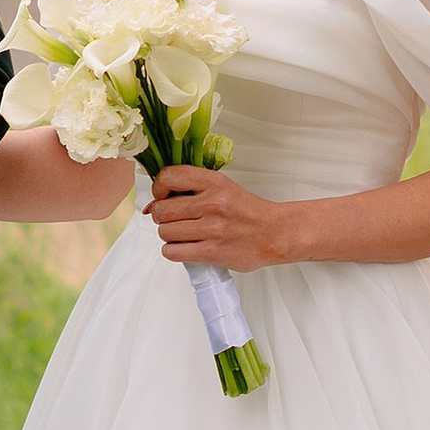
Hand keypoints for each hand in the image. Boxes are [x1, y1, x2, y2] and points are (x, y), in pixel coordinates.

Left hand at [146, 166, 295, 273]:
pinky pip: (173, 252)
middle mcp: (213, 204)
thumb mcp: (223, 187)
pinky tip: (186, 247)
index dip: (159, 188)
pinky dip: (174, 251)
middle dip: (162, 216)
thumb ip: (192, 188)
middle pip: (162, 210)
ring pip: (165, 232)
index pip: (169, 177)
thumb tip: (155, 202)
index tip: (164, 195)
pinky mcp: (212, 252)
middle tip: (174, 219)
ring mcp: (212, 229)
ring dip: (169, 235)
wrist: (275, 234)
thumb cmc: (248, 212)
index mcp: (214, 183)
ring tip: (184, 234)